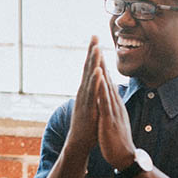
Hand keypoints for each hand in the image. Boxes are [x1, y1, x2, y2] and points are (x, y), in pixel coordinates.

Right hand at [65, 36, 102, 155]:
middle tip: (94, 35)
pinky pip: (92, 92)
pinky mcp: (87, 107)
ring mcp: (84, 99)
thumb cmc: (88, 124)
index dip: (93, 53)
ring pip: (89, 77)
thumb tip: (98, 83)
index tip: (96, 39)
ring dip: (93, 62)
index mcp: (86, 90)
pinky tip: (98, 71)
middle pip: (87, 67)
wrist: (79, 142)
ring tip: (96, 49)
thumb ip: (94, 93)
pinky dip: (95, 81)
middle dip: (91, 51)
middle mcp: (83, 91)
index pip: (90, 67)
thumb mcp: (92, 104)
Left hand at [96, 60, 135, 169]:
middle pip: (106, 78)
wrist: (124, 156)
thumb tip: (111, 98)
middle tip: (96, 41)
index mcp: (113, 103)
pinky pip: (104, 102)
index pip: (106, 80)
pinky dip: (101, 89)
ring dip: (101, 69)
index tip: (96, 50)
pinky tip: (99, 78)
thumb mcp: (114, 118)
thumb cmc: (117, 138)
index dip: (101, 65)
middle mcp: (114, 103)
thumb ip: (112, 107)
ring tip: (97, 52)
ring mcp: (112, 109)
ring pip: (106, 86)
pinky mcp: (109, 118)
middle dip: (101, 60)